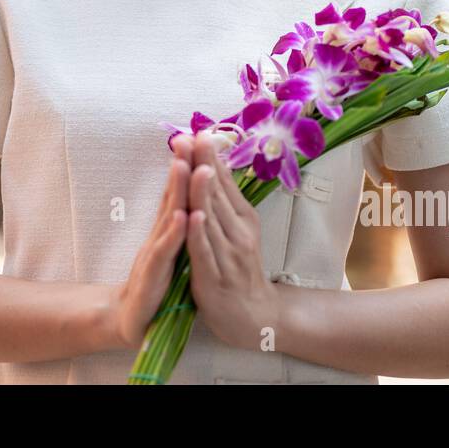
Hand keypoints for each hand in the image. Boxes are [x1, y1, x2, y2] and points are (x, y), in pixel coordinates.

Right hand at [106, 144, 191, 350]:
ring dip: (176, 190)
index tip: (197, 135)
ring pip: (168, 217)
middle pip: (172, 195)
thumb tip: (186, 190)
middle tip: (187, 137)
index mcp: (168, 227)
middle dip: (181, 165)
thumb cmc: (155, 279)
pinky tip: (183, 217)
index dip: (187, 163)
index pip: (179, 190)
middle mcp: (160, 233)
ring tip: (186, 165)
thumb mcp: (169, 244)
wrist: (131, 316)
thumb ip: (176, 216)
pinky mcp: (152, 274)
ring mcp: (155, 252)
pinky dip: (174, 234)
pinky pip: (165, 252)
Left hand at [182, 133, 281, 351]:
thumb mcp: (237, 229)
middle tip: (193, 137)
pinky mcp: (214, 278)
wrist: (255, 316)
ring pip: (212, 218)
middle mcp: (238, 232)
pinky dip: (200, 232)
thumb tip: (213, 164)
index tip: (200, 131)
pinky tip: (194, 215)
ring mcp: (227, 255)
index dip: (211, 157)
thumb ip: (224, 200)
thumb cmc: (239, 268)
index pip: (224, 182)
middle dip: (204, 164)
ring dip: (202, 191)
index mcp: (242, 218)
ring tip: (196, 166)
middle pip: (218, 194)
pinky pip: (205, 251)